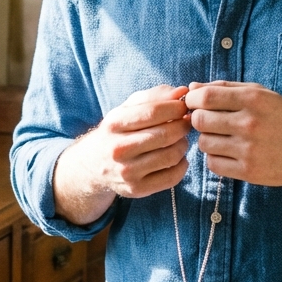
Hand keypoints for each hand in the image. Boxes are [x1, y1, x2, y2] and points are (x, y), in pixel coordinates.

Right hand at [52, 84, 190, 224]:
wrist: (94, 164)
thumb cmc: (118, 131)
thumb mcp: (127, 108)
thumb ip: (154, 96)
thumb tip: (182, 91)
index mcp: (114, 124)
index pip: (153, 112)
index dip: (175, 107)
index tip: (184, 106)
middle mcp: (118, 149)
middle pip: (165, 135)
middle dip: (183, 126)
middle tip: (186, 123)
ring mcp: (127, 172)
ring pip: (171, 156)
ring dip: (183, 144)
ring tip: (180, 139)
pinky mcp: (137, 189)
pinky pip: (173, 177)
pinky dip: (182, 165)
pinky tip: (177, 158)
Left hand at [183, 81, 281, 186]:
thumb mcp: (260, 94)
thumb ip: (226, 88)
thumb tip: (192, 87)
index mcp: (253, 100)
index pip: (205, 97)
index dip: (192, 100)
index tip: (194, 103)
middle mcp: (250, 124)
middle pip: (200, 120)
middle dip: (197, 119)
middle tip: (207, 121)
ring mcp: (249, 150)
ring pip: (204, 143)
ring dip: (207, 139)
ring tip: (221, 137)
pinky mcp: (249, 171)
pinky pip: (213, 164)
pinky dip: (214, 158)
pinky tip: (226, 152)